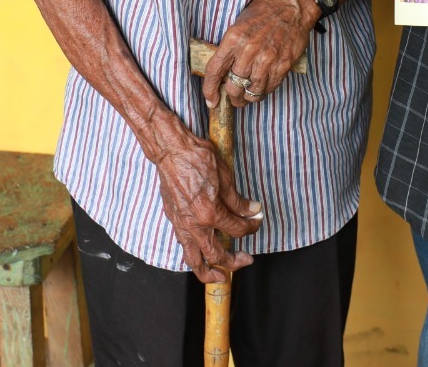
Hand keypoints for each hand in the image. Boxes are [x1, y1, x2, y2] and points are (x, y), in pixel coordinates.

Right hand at [145, 115, 261, 282]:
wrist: (171, 151)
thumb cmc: (197, 159)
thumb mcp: (226, 177)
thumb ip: (238, 201)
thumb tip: (252, 212)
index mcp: (210, 214)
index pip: (237, 230)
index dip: (251, 228)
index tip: (256, 222)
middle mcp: (195, 225)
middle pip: (216, 255)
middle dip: (233, 263)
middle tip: (245, 261)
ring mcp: (182, 225)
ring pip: (194, 259)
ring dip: (207, 272)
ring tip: (218, 277)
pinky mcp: (174, 220)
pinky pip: (184, 245)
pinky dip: (194, 254)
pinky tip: (201, 252)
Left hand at [203, 0, 318, 107]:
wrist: (293, 7)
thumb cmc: (265, 12)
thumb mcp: (239, 23)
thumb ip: (230, 46)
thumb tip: (221, 70)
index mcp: (234, 38)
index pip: (215, 70)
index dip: (210, 89)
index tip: (211, 100)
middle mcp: (248, 51)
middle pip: (233, 86)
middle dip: (231, 97)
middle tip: (233, 98)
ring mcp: (267, 59)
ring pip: (252, 92)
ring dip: (248, 98)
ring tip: (247, 97)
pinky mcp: (282, 65)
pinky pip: (269, 88)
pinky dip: (263, 92)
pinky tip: (261, 88)